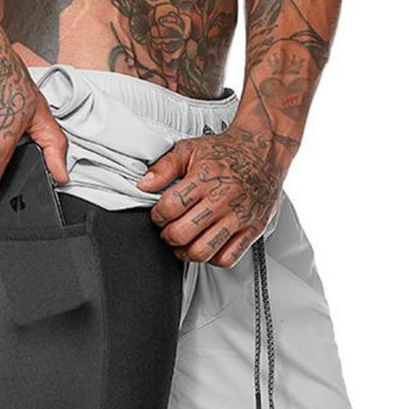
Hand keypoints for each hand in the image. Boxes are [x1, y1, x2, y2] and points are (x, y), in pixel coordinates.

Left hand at [137, 125, 285, 267]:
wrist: (264, 150)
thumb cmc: (227, 151)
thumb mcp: (191, 149)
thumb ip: (164, 167)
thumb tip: (144, 185)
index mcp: (206, 178)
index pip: (170, 207)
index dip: (158, 215)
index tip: (159, 214)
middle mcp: (224, 199)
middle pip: (183, 233)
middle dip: (168, 235)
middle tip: (169, 230)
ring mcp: (240, 217)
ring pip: (203, 251)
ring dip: (185, 252)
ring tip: (183, 243)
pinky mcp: (253, 229)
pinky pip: (228, 258)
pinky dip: (212, 259)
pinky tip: (206, 246)